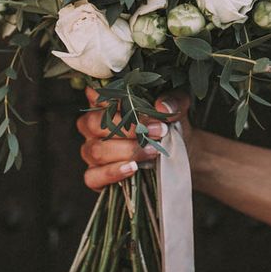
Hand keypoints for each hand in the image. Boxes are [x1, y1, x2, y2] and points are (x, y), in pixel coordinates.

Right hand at [76, 86, 193, 190]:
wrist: (179, 153)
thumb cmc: (168, 123)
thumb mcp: (177, 107)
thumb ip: (173, 101)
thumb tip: (162, 107)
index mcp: (104, 102)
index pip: (95, 95)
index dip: (112, 100)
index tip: (138, 103)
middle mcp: (91, 125)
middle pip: (95, 124)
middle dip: (128, 129)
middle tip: (157, 132)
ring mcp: (91, 151)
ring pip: (96, 150)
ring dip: (128, 151)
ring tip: (153, 151)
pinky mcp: (95, 176)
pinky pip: (93, 176)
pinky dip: (113, 172)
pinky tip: (133, 168)